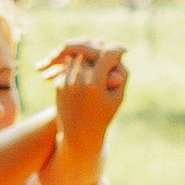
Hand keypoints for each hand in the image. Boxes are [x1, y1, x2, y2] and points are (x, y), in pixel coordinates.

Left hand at [40, 35, 126, 161]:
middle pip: (91, 53)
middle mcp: (78, 80)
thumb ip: (121, 74)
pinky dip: (81, 64)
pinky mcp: (59, 83)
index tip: (125, 49)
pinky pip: (71, 67)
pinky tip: (90, 66)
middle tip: (112, 50)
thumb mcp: (117, 97)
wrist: (79, 134)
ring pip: (79, 57)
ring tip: (102, 57)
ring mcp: (66, 81)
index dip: (117, 50)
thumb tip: (118, 55)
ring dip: (90, 55)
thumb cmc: (104, 115)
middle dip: (102, 50)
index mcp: (94, 85)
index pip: (106, 56)